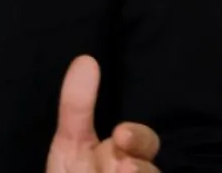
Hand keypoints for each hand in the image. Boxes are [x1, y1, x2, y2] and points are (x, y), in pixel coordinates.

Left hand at [46, 55, 160, 172]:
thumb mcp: (70, 145)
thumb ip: (77, 105)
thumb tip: (86, 60)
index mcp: (123, 155)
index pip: (141, 141)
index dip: (137, 137)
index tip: (119, 135)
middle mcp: (137, 171)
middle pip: (151, 167)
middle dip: (142, 160)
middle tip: (123, 166)